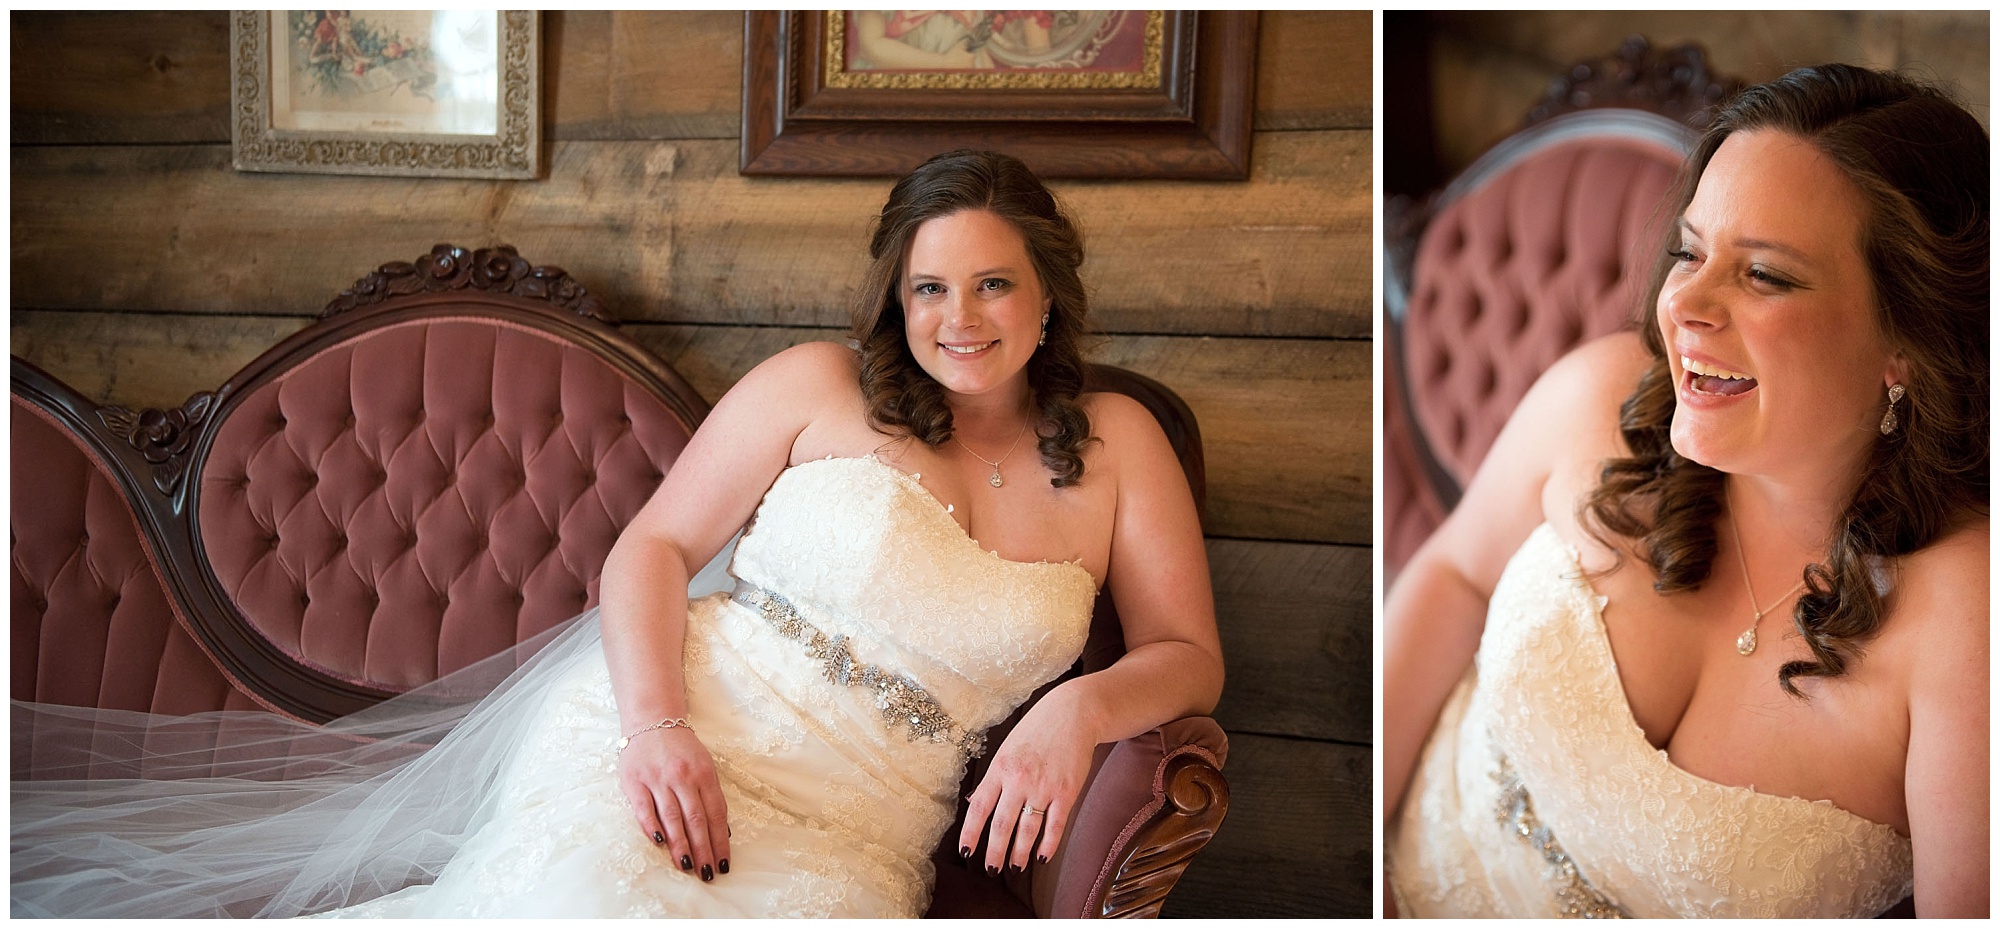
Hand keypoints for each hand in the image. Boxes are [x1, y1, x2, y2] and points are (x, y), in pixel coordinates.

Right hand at [617, 725, 730, 881]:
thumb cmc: (681, 749)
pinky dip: (652, 826)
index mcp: (703, 774)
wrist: (651, 719)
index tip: (723, 864)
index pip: (715, 814)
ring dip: (681, 845)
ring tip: (687, 867)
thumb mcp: (704, 766)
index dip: (720, 841)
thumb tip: (721, 831)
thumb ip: (711, 795)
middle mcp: (682, 777)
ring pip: (672, 817)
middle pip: (696, 819)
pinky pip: (644, 808)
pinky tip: (660, 843)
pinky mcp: (634, 781)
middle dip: (703, 850)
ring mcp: (658, 779)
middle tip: (707, 874)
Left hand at [957, 687, 1096, 873]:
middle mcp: (1019, 780)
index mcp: (1000, 768)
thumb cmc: (1037, 730)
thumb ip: (993, 777)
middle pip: (1002, 825)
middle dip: (995, 852)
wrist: (1073, 713)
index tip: (965, 852)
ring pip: (1027, 829)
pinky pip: (1055, 825)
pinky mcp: (1067, 792)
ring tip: (1015, 868)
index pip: (979, 807)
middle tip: (991, 870)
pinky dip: (1048, 844)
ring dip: (1020, 853)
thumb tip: (975, 803)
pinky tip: (1041, 857)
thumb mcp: (1007, 749)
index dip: (970, 833)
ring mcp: (1044, 787)